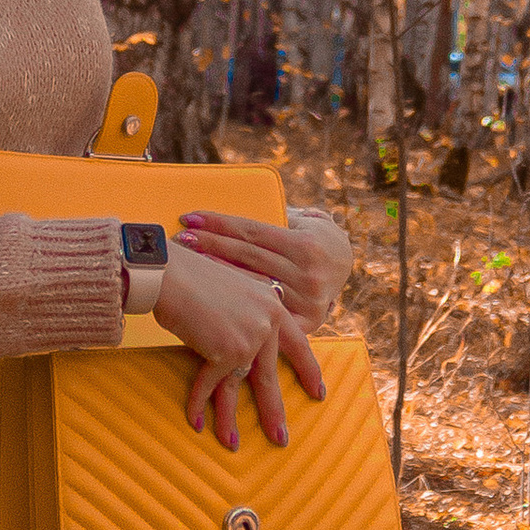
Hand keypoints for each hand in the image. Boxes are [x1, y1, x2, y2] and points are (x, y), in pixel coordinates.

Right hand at [153, 243, 327, 449]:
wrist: (169, 271)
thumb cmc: (191, 278)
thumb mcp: (231, 291)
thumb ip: (246, 315)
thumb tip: (242, 353)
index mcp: (273, 303)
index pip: (299, 343)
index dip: (308, 370)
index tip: (319, 393)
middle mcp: (267, 320)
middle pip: (269, 375)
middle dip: (272, 410)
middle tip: (280, 437)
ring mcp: (250, 336)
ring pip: (240, 385)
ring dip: (231, 419)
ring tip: (232, 444)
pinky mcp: (227, 351)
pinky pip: (212, 385)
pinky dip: (198, 403)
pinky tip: (194, 421)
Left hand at [173, 205, 350, 329]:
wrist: (349, 264)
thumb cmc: (317, 236)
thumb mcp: (308, 219)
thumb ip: (282, 217)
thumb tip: (251, 207)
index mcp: (306, 245)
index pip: (252, 232)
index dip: (219, 224)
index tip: (190, 217)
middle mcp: (307, 274)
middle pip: (246, 256)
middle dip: (210, 244)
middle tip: (180, 237)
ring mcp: (306, 301)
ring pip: (250, 283)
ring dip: (216, 270)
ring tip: (188, 259)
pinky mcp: (306, 321)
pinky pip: (265, 309)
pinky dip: (240, 300)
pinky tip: (217, 292)